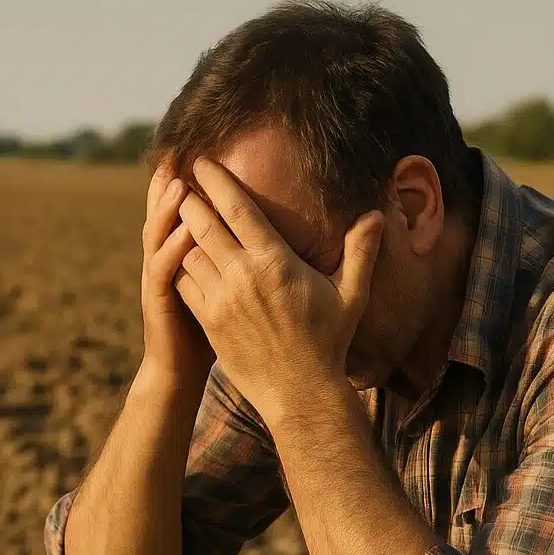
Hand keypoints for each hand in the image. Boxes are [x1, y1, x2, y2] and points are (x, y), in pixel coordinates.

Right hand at [140, 161, 215, 383]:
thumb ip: (231, 258)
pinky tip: (182, 233)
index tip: (200, 153)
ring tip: (178, 182)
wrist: (179, 371)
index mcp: (183, 255)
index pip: (184, 211)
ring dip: (166, 210)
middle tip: (179, 151)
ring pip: (158, 237)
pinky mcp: (159, 303)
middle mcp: (167, 261)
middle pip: (166, 214)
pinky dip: (170, 250)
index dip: (189, 184)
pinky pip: (162, 272)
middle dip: (170, 183)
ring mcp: (160, 281)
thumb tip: (260, 234)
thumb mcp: (220, 288)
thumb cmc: (207, 331)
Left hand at [173, 157, 383, 428]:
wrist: (300, 393)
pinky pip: (183, 283)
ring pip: (187, 252)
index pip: (237, 209)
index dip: (217, 181)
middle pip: (203, 224)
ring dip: (181, 231)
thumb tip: (376, 214)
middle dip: (190, 198)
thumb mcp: (351, 295)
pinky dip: (178, 264)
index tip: (203, 161)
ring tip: (178, 213)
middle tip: (181, 180)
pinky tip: (178, 254)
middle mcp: (243, 277)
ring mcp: (221, 300)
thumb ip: (360, 251)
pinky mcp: (208, 322)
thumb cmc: (328, 342)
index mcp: (275, 262)